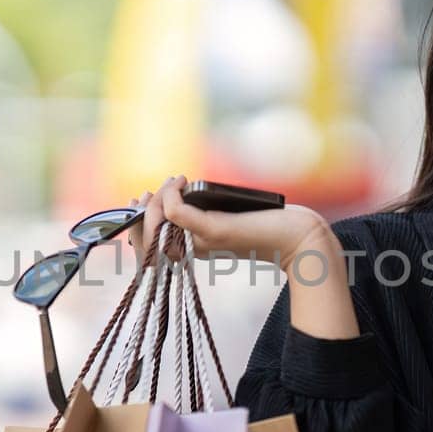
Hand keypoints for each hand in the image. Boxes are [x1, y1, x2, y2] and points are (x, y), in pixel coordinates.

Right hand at [125, 175, 334, 274]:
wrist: (296, 237)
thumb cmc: (265, 225)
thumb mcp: (227, 216)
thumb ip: (205, 211)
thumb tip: (182, 191)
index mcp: (194, 250)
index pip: (149, 249)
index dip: (136, 228)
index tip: (140, 200)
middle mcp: (193, 250)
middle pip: (146, 241)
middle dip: (138, 214)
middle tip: (150, 191)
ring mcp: (201, 241)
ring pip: (156, 225)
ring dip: (155, 200)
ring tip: (173, 182)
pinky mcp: (213, 230)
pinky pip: (175, 212)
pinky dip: (170, 193)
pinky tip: (180, 182)